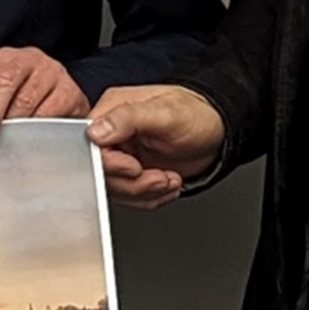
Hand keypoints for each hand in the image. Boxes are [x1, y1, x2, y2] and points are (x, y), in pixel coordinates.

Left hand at [0, 47, 86, 143]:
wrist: (65, 94)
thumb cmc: (25, 95)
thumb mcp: (2, 94)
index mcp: (4, 58)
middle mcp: (28, 59)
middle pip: (5, 82)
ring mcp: (51, 72)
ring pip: (27, 98)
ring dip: (12, 124)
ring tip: (3, 142)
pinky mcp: (70, 91)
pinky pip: (50, 112)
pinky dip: (36, 128)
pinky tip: (28, 139)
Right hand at [85, 84, 223, 206]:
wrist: (217, 132)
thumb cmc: (196, 114)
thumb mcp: (165, 113)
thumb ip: (128, 119)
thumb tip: (95, 131)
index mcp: (111, 111)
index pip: (91, 146)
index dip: (111, 164)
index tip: (136, 167)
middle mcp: (112, 134)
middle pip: (102, 173)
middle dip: (134, 183)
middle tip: (160, 176)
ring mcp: (122, 155)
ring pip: (116, 189)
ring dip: (146, 192)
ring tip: (169, 179)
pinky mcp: (133, 173)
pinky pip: (130, 196)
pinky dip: (151, 197)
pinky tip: (168, 185)